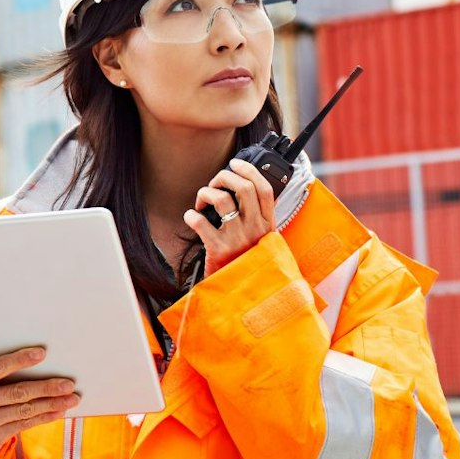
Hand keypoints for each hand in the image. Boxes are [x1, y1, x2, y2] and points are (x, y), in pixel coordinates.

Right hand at [0, 347, 80, 458]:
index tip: (42, 353)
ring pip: (25, 411)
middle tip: (68, 383)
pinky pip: (24, 426)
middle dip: (46, 388)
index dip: (21, 360)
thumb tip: (27, 364)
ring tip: (71, 398)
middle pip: (18, 393)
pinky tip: (57, 412)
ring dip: (51, 404)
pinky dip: (43, 418)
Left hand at [183, 157, 276, 274]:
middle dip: (224, 177)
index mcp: (268, 225)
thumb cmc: (246, 263)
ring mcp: (238, 239)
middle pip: (243, 188)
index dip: (249, 170)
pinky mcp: (219, 249)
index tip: (235, 163)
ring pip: (222, 199)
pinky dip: (191, 215)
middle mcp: (256, 230)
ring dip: (206, 193)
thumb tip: (246, 189)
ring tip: (201, 203)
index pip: (265, 189)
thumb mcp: (262, 241)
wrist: (240, 296)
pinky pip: (201, 222)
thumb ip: (257, 218)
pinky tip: (191, 218)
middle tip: (214, 184)